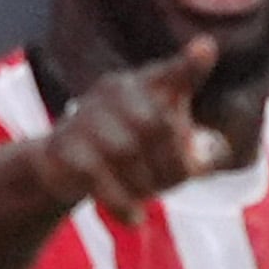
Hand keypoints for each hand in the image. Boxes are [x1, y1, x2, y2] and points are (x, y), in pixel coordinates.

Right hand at [31, 38, 227, 219]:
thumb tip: (207, 158)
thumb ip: (202, 152)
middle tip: (171, 185)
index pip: (174, 73)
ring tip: (147, 197)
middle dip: (172, 164)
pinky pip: (98, 177)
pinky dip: (122, 203)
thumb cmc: (132, 152)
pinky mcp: (64, 147)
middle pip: (155, 125)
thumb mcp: (172, 148)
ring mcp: (86, 116)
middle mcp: (116, 91)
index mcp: (148, 85)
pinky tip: (136, 218)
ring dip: (145, 184)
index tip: (206, 50)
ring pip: (126, 151)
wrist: (61, 166)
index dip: (189, 65)